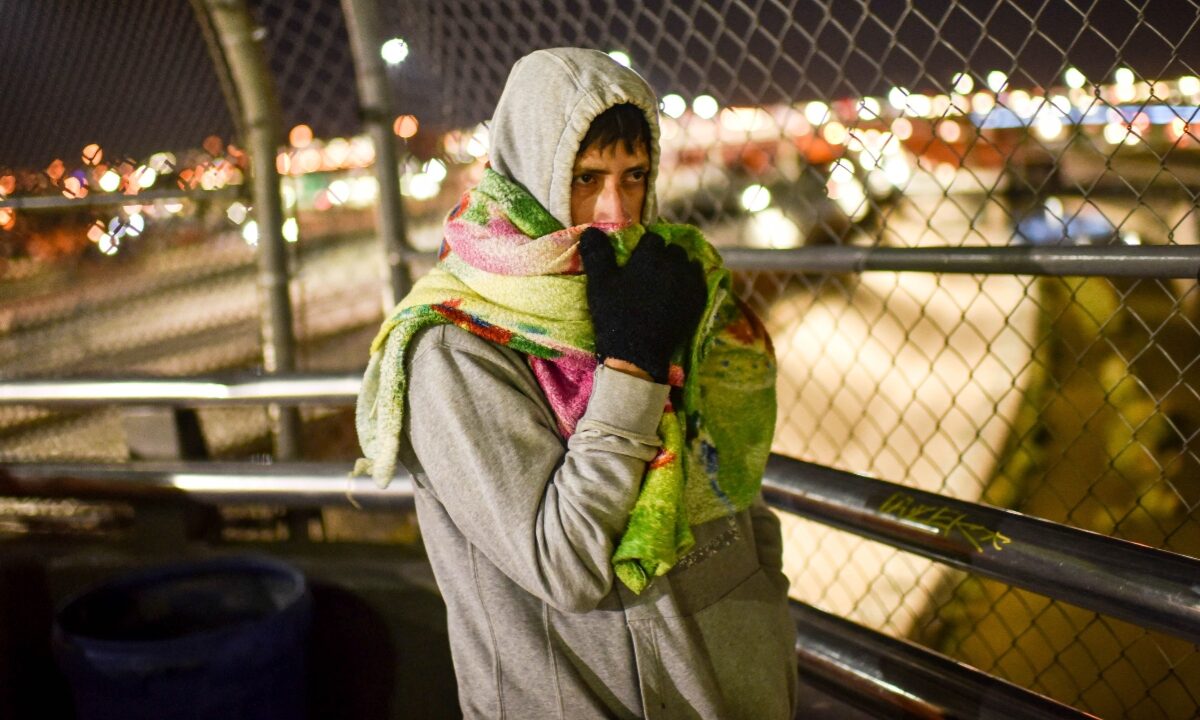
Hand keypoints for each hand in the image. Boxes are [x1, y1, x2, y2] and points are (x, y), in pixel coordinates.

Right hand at [579, 228, 706, 382]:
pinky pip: (698, 281)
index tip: (637, 261)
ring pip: (688, 264)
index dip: (644, 249)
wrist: (637, 353)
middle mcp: (674, 264)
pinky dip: (691, 283)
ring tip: (666, 283)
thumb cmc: (615, 315)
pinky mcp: (698, 301)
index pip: (652, 239)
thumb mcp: (600, 283)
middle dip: (663, 257)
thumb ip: (597, 254)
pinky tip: (679, 292)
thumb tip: (591, 230)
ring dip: (679, 268)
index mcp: (650, 256)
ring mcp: (689, 283)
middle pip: (673, 250)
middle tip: (650, 274)